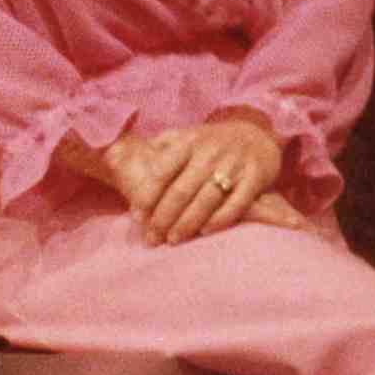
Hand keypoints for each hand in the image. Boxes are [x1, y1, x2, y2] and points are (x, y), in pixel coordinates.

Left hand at [106, 115, 284, 244]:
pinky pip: (236, 203)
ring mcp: (233, 165)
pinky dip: (220, 219)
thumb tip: (116, 156)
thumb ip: (158, 147)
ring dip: (187, 223)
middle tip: (152, 238)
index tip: (137, 216)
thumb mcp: (184, 136)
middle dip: (163, 217)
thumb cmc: (210, 142)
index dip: (147, 195)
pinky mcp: (255, 177)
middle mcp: (210, 152)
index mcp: (188, 142)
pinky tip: (204, 232)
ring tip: (172, 240)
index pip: (162, 171)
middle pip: (181, 191)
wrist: (258, 134)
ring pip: (206, 200)